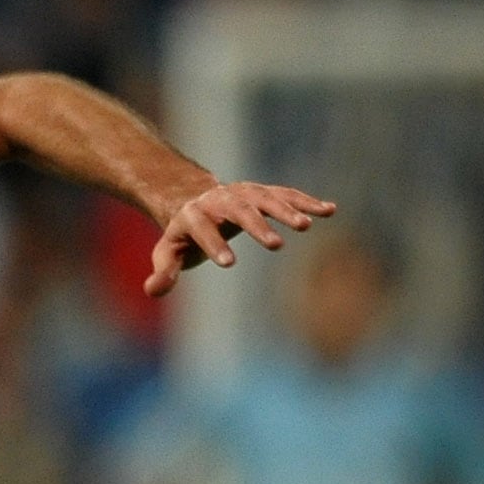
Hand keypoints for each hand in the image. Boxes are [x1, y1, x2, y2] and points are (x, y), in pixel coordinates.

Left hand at [146, 179, 334, 296]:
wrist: (195, 201)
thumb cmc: (182, 236)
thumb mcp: (168, 253)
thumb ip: (164, 272)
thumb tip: (152, 290)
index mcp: (192, 216)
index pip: (202, 229)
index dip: (213, 244)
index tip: (228, 263)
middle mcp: (219, 200)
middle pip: (238, 210)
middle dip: (256, 227)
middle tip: (276, 246)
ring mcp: (244, 193)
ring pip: (266, 199)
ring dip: (286, 210)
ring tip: (307, 226)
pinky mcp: (264, 193)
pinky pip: (287, 195)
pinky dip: (307, 202)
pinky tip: (330, 210)